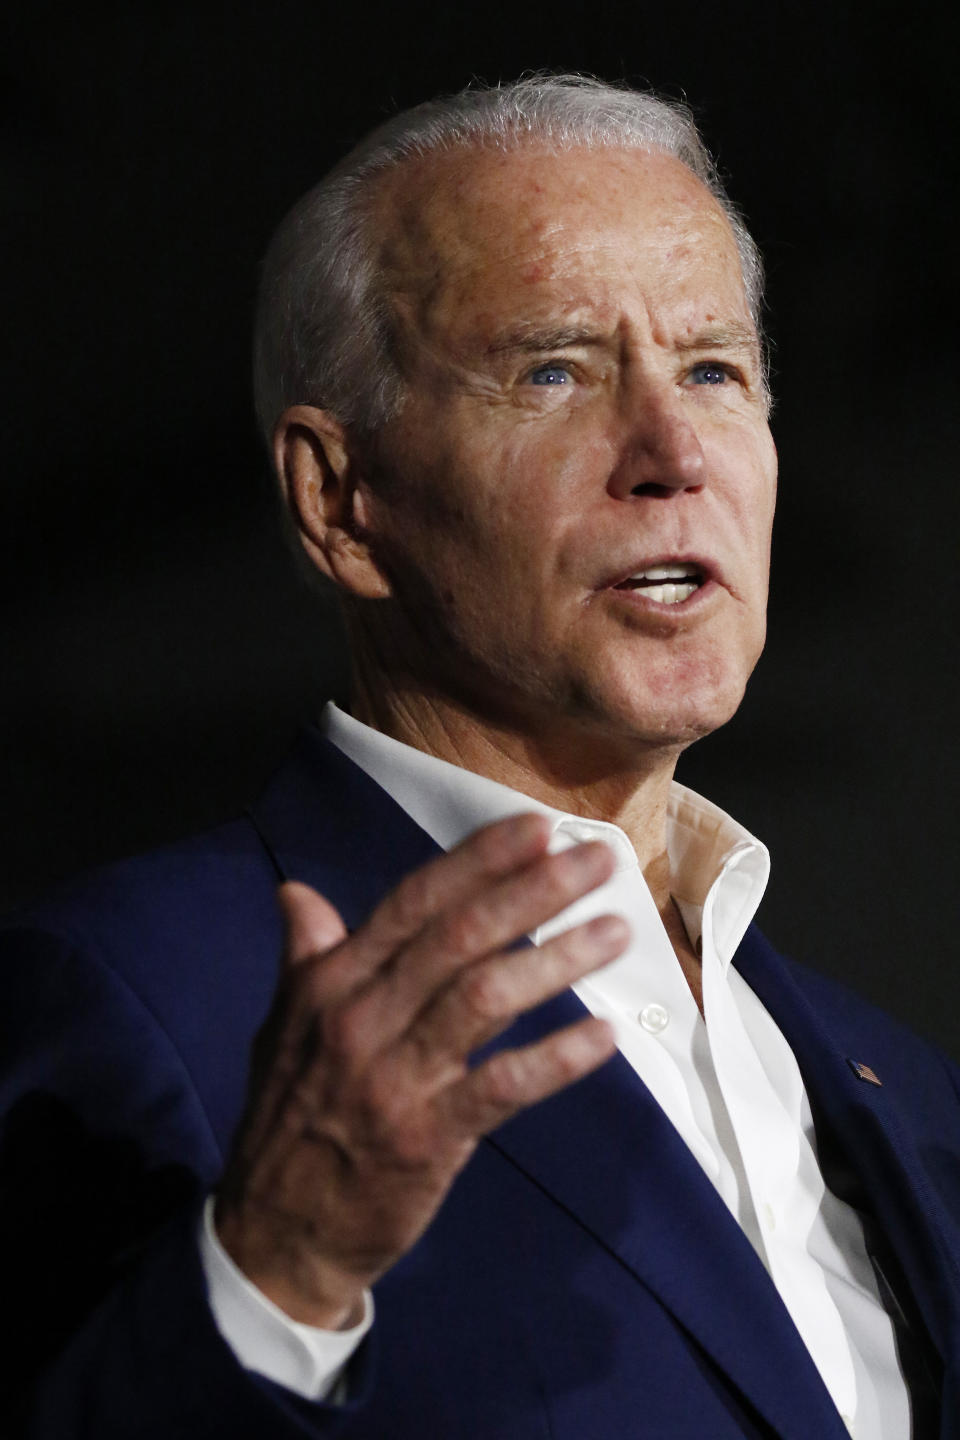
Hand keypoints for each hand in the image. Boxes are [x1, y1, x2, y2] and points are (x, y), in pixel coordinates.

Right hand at [215, 813, 627, 1328]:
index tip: (538, 828)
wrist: (275, 1235)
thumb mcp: (282, 1030)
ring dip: (558, 961)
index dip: (480, 861)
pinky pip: (502, 1088)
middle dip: (535, 892)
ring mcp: (395, 1079)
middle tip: (599, 861)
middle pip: (460, 938)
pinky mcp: (428, 1139)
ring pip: (486, 999)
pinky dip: (556, 1060)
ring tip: (615, 931)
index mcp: (331, 983)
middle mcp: (361, 1018)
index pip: (415, 902)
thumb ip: (305, 959)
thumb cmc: (290, 1120)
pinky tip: (605, 1037)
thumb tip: (297, 894)